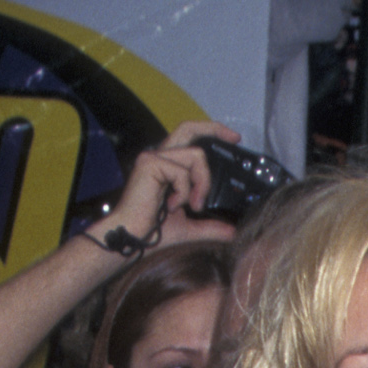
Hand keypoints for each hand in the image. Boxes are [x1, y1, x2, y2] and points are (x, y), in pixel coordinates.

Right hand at [93, 119, 240, 255]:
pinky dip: (185, 191)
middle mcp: (160, 156)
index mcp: (168, 165)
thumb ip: (211, 226)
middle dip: (214, 129)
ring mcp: (154, 157)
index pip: (190, 138)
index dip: (211, 132)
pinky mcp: (150, 164)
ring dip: (202, 183)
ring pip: (196, 155)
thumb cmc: (153, 232)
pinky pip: (182, 172)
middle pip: (189, 129)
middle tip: (235, 139)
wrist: (132, 238)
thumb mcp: (190, 227)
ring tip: (194, 205)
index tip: (233, 139)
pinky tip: (173, 205)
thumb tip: (233, 231)